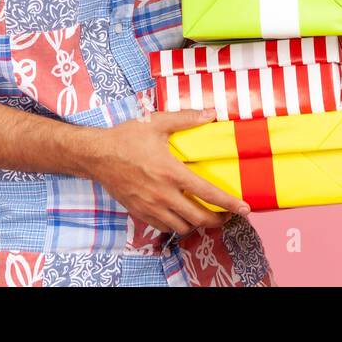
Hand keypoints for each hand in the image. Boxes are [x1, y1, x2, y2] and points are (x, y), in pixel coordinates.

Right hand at [85, 107, 251, 236]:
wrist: (96, 156)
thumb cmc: (125, 138)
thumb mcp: (156, 123)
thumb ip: (186, 119)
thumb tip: (212, 113)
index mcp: (171, 172)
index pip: (208, 194)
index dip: (229, 204)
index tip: (245, 209)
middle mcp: (162, 194)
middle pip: (198, 218)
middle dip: (217, 220)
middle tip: (226, 215)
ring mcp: (150, 207)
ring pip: (182, 227)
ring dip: (197, 224)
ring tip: (205, 216)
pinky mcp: (139, 213)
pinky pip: (163, 228)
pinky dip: (177, 225)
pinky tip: (180, 215)